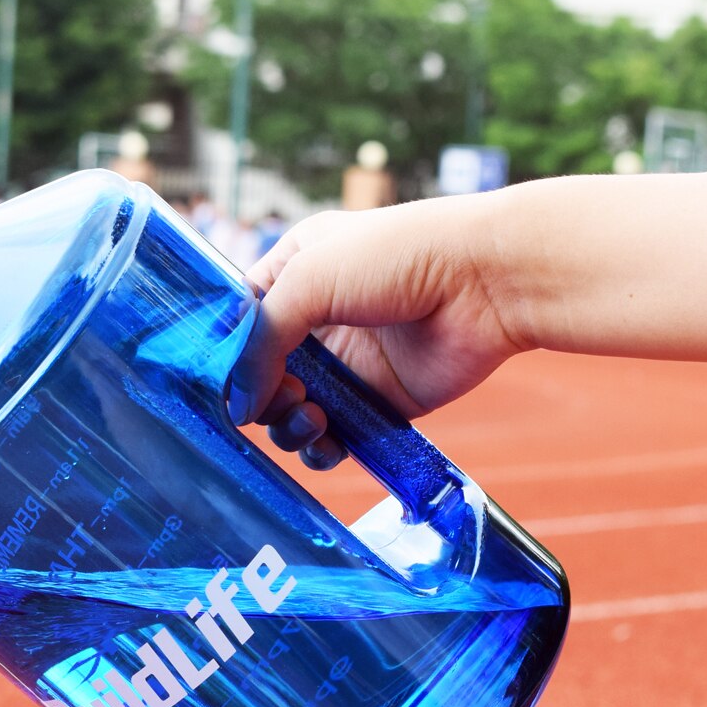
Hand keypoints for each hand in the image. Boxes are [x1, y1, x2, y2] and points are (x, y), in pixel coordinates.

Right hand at [228, 197, 524, 468]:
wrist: (486, 283)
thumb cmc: (399, 257)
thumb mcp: (309, 278)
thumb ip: (259, 340)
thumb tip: (238, 405)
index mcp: (293, 273)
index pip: (236, 323)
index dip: (224, 354)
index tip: (220, 380)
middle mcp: (314, 320)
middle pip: (256, 376)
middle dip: (259, 395)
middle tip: (287, 395)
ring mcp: (344, 364)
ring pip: (287, 413)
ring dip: (288, 425)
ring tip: (313, 416)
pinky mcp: (374, 401)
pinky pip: (330, 438)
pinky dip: (320, 448)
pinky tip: (329, 439)